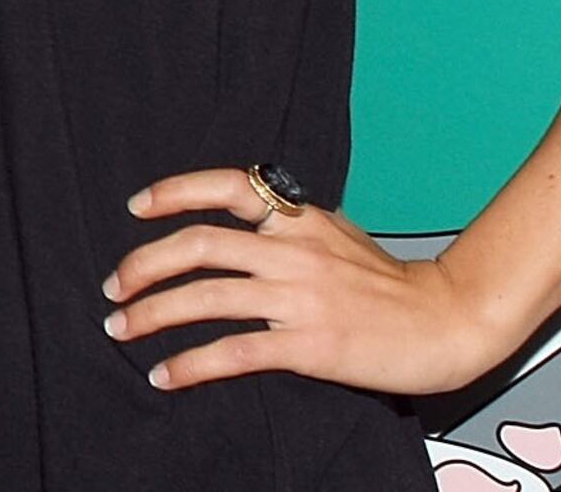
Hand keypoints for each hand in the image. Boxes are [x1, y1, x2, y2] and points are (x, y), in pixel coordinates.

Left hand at [105, 169, 521, 396]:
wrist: (446, 322)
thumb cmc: (390, 284)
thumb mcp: (337, 236)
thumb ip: (289, 229)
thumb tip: (241, 227)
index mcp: (300, 220)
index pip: (229, 186)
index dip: (174, 191)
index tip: (136, 208)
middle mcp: (294, 251)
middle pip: (199, 245)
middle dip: (144, 265)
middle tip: (114, 286)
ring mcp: (300, 298)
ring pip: (205, 298)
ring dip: (151, 314)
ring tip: (120, 328)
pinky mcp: (309, 345)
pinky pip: (233, 352)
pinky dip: (190, 364)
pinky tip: (164, 375)